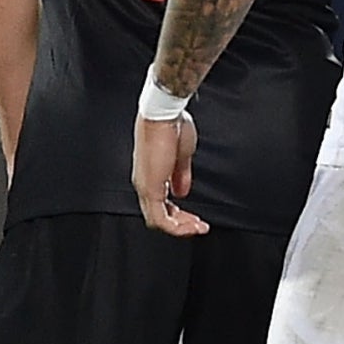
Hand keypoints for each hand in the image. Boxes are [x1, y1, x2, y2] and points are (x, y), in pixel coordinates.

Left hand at [133, 112, 207, 237]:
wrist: (164, 116)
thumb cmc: (172, 128)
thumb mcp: (181, 157)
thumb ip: (180, 176)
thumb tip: (181, 192)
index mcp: (151, 175)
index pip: (161, 205)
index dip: (180, 215)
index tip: (196, 218)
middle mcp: (143, 184)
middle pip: (159, 217)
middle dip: (182, 225)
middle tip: (200, 226)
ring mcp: (144, 187)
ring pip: (159, 221)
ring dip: (180, 228)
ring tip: (198, 227)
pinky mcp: (150, 188)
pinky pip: (160, 218)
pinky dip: (177, 226)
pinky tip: (192, 225)